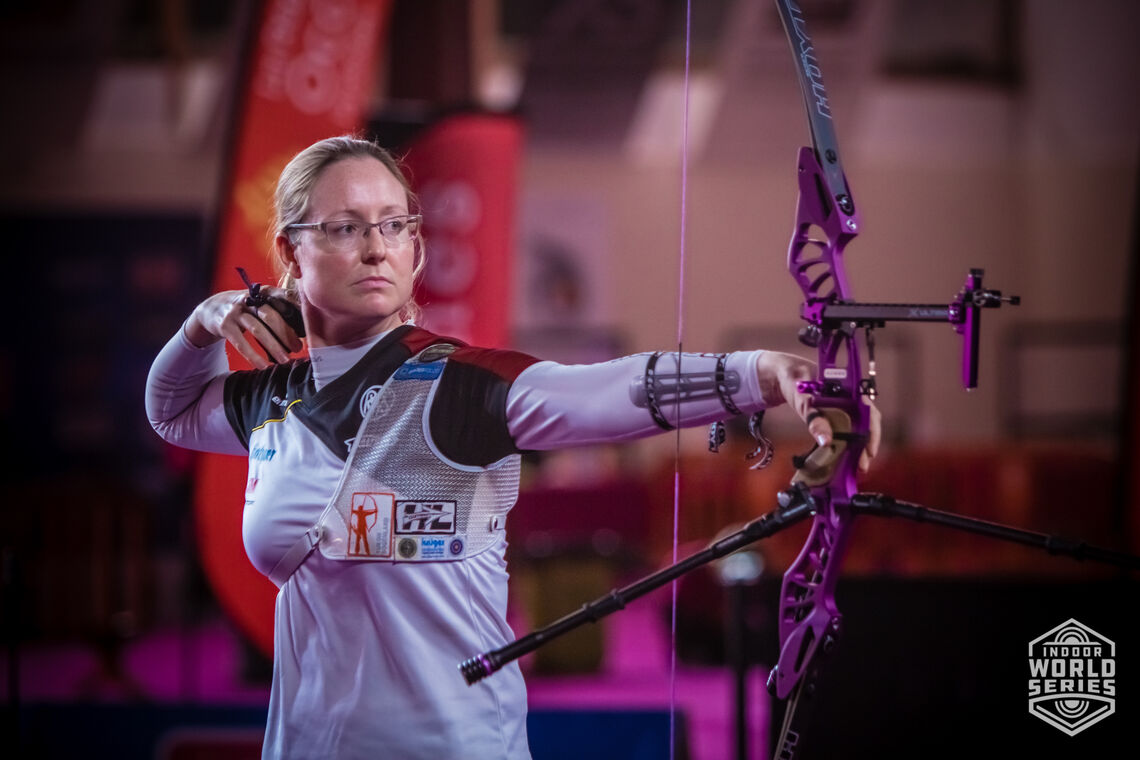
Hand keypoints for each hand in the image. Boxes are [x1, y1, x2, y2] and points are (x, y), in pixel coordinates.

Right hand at [185, 288, 303, 368]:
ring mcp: (235, 312)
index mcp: (261, 292)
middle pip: (270, 316)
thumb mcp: (260, 302)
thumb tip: (303, 330)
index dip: (294, 303)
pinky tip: (263, 365)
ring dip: (273, 346)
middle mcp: (248, 299)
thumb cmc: (245, 308)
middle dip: (286, 333)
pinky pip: (240, 343)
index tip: (308, 314)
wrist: (211, 308)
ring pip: (257, 329)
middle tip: (299, 348)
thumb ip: (277, 309)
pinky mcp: (224, 325)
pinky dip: (253, 355)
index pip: (281, 295)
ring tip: (285, 359)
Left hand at [755, 351, 881, 472]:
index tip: (869, 451)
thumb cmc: (797, 382)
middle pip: (867, 424)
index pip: (869, 412)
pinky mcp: (836, 417)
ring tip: (857, 466)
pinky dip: (847, 444)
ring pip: (857, 429)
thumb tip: (825, 442)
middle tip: (862, 466)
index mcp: (849, 391)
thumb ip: (814, 419)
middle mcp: (851, 400)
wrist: (786, 377)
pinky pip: (845, 431)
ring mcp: (844, 408)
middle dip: (866, 445)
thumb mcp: (803, 400)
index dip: (872, 432)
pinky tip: (845, 458)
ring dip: (858, 447)